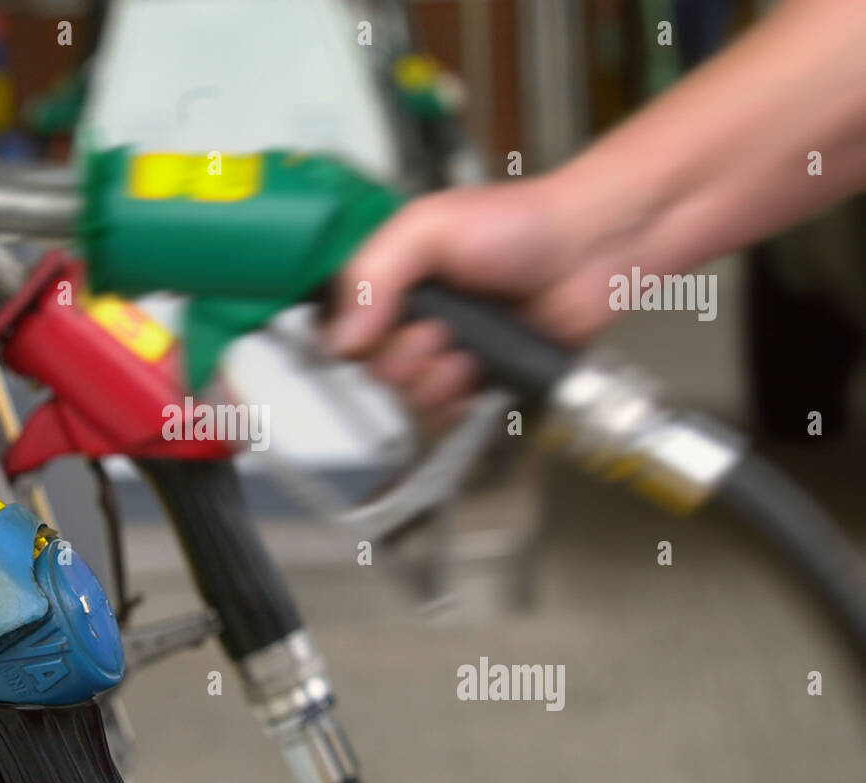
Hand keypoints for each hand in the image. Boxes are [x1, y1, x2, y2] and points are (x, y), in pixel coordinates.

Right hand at [326, 175, 625, 432]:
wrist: (591, 253)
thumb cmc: (521, 224)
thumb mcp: (428, 226)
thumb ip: (374, 273)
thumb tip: (343, 338)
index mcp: (388, 276)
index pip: (334, 323)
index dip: (347, 338)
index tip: (371, 332)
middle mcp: (409, 315)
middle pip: (369, 368)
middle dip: (402, 358)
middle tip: (438, 332)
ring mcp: (441, 350)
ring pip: (403, 396)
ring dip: (432, 381)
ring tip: (464, 354)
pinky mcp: (474, 380)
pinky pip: (440, 416)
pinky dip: (455, 405)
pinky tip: (475, 376)